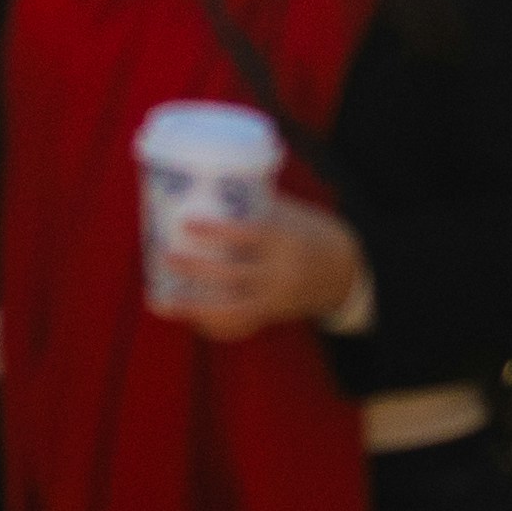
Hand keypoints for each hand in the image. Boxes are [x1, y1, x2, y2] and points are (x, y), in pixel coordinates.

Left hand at [155, 191, 370, 339]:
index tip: (187, 224)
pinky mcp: (273, 314)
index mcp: (284, 241)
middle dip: (195, 270)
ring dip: (196, 309)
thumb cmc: (311, 232)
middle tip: (166, 257)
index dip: (217, 232)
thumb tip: (211, 184)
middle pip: (232, 276)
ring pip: (232, 311)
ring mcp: (276, 299)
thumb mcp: (292, 214)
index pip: (248, 236)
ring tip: (165, 301)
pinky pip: (241, 326)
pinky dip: (215, 325)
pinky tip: (190, 318)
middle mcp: (280, 273)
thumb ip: (257, 205)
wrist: (346, 271)